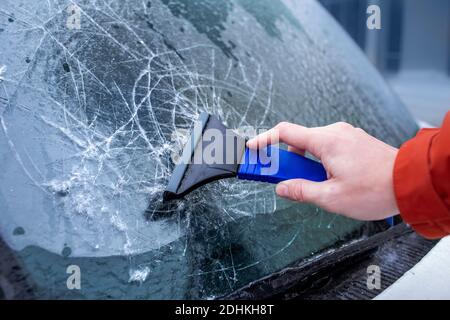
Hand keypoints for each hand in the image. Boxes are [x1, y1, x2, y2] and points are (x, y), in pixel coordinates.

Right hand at [247, 122, 398, 220]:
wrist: (411, 182)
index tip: (252, 149)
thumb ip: (301, 191)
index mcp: (326, 141)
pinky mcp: (354, 141)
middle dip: (286, 159)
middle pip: (298, 140)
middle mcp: (335, 132)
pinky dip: (319, 160)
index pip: (285, 132)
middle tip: (281, 178)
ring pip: (314, 145)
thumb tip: (282, 187)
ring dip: (305, 163)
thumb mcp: (331, 197)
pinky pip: (328, 147)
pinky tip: (327, 178)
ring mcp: (346, 135)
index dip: (264, 140)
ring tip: (311, 185)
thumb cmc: (376, 189)